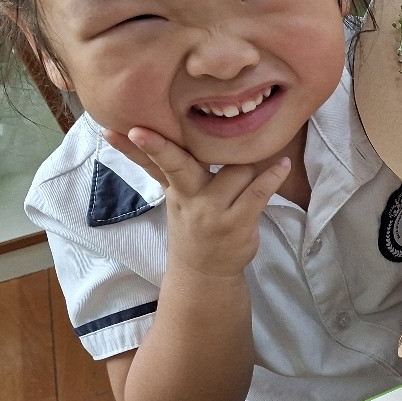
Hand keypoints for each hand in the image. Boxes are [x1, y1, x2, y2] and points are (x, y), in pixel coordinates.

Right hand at [103, 127, 290, 278]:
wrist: (205, 271)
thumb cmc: (193, 222)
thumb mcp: (174, 196)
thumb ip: (162, 165)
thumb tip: (130, 132)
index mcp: (174, 187)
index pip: (152, 163)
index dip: (135, 147)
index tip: (119, 129)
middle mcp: (188, 198)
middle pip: (175, 165)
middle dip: (159, 148)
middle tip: (142, 130)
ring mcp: (212, 211)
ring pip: (234, 169)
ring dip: (249, 162)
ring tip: (261, 156)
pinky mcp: (238, 222)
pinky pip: (259, 191)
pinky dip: (273, 176)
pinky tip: (282, 164)